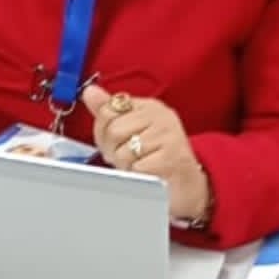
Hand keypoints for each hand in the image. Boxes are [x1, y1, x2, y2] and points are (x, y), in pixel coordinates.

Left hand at [82, 83, 209, 223]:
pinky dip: (137, 177)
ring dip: (126, 166)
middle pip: (113, 131)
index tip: (114, 143)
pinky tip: (149, 175)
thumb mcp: (132, 131)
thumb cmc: (156, 159)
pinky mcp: (172, 158)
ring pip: (123, 152)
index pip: (108, 110)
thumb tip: (90, 92)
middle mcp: (161, 116)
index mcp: (149, 106)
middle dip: (113, 151)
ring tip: (140, 167)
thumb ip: (109, 112)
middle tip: (127, 159)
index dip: (103, 133)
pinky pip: (137, 168)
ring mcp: (169, 136)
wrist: (188, 186)